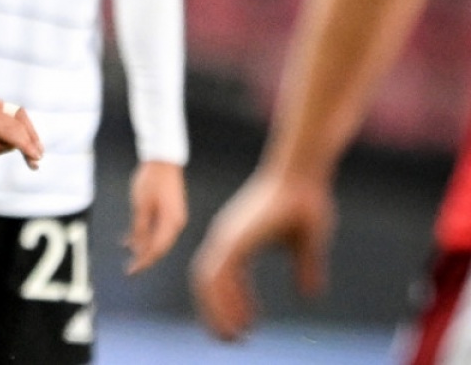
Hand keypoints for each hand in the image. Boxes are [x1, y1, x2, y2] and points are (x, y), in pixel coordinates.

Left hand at [0, 95, 42, 168]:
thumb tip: (14, 146)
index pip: (12, 132)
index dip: (27, 147)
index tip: (37, 161)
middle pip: (20, 120)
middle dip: (32, 140)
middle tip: (38, 160)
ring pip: (17, 113)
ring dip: (28, 131)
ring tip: (33, 151)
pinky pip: (9, 111)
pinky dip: (19, 125)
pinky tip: (21, 140)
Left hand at [124, 161, 186, 274]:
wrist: (163, 160)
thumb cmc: (151, 180)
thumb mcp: (141, 205)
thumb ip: (139, 227)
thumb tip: (137, 247)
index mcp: (172, 223)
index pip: (157, 249)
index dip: (143, 262)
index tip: (131, 271)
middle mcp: (175, 223)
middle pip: (158, 247)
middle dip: (143, 258)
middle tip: (130, 270)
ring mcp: (172, 217)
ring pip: (156, 238)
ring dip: (142, 246)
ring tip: (127, 253)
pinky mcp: (168, 211)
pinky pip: (155, 227)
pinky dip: (143, 234)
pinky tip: (129, 240)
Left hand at [189, 169, 334, 340]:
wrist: (304, 175)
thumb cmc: (306, 203)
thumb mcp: (306, 246)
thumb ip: (305, 270)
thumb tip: (309, 296)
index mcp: (237, 240)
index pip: (220, 278)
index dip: (227, 303)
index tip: (242, 327)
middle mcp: (226, 239)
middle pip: (206, 283)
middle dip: (214, 313)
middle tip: (229, 340)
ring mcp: (227, 237)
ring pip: (206, 282)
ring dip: (216, 313)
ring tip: (233, 337)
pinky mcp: (234, 238)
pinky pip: (219, 275)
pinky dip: (225, 301)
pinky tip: (243, 321)